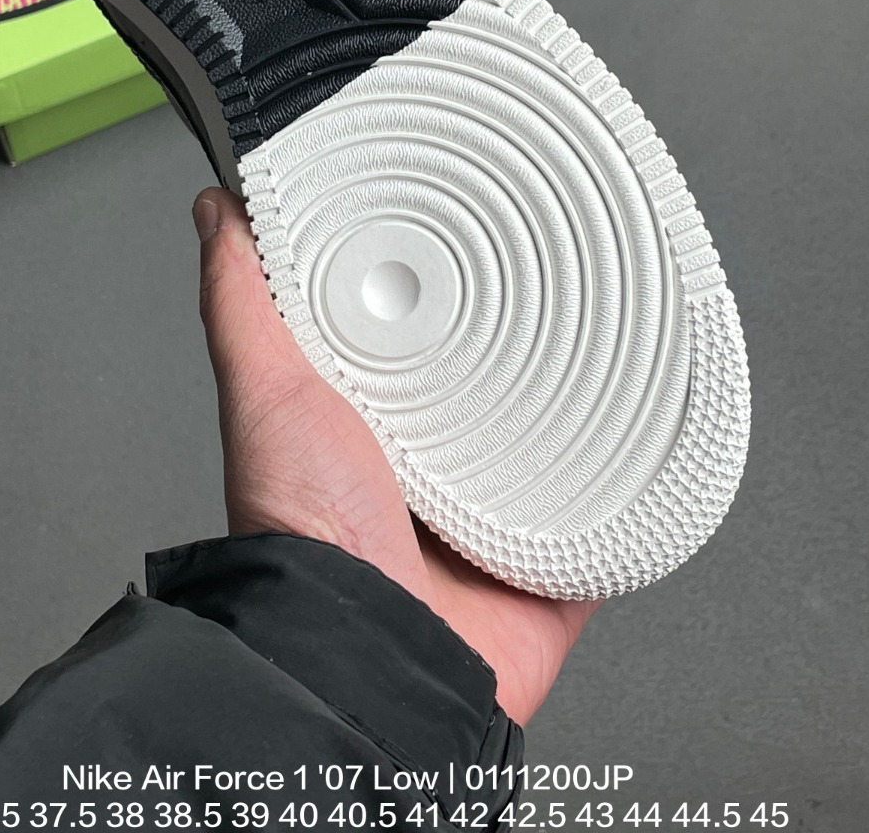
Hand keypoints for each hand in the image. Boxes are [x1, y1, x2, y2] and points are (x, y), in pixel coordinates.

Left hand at [192, 188, 598, 725]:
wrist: (368, 655)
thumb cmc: (304, 534)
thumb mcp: (265, 392)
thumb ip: (241, 302)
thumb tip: (217, 212)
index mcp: (368, 426)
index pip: (413, 339)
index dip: (436, 291)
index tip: (466, 239)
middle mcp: (430, 473)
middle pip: (490, 387)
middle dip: (525, 342)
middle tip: (558, 286)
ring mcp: (492, 521)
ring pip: (555, 443)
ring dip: (582, 407)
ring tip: (615, 346)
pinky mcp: (549, 566)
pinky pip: (607, 518)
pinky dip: (631, 485)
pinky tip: (652, 440)